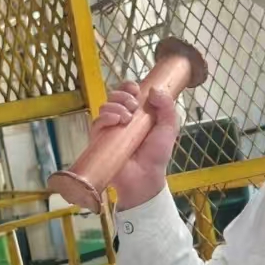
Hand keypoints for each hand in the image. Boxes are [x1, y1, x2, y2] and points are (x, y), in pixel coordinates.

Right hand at [90, 81, 178, 209]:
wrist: (146, 176)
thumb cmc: (156, 155)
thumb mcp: (168, 128)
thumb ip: (167, 107)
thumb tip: (154, 89)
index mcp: (137, 112)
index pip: (127, 92)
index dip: (129, 87)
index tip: (136, 90)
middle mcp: (121, 118)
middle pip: (114, 96)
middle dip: (123, 95)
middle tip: (134, 105)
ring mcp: (110, 129)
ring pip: (105, 107)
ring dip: (116, 106)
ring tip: (127, 118)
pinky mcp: (100, 140)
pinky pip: (96, 123)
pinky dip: (105, 117)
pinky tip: (116, 121)